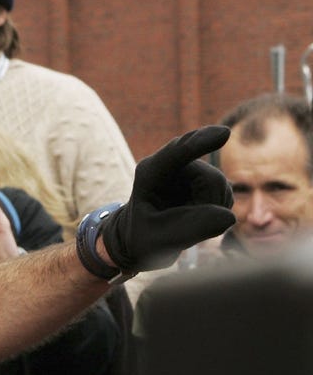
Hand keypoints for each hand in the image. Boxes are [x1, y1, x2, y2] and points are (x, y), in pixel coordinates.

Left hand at [100, 125, 235, 272]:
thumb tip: (230, 217)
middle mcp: (174, 165)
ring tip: (183, 224)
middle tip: (183, 231)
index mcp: (149, 172)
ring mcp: (194, 171)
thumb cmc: (143, 238)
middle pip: (211, 180)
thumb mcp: (158, 240)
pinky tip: (196, 220)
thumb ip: (189, 229)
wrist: (143, 238)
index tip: (223, 134)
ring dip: (210, 213)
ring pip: (221, 189)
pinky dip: (216, 214)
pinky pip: (226, 196)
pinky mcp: (208, 181)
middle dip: (207, 208)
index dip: (200, 143)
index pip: (176, 154)